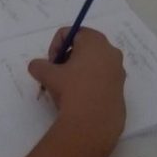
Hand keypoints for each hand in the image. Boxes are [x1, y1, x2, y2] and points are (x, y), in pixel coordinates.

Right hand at [28, 27, 125, 143]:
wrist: (93, 124)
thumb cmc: (71, 90)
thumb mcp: (47, 75)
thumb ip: (39, 65)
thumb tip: (37, 66)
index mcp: (95, 41)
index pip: (70, 32)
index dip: (55, 46)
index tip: (51, 63)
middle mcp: (111, 52)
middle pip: (83, 47)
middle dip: (67, 58)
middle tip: (57, 74)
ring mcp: (118, 71)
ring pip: (93, 63)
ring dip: (78, 71)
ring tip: (66, 88)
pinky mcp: (120, 89)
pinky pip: (102, 78)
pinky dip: (89, 83)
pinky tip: (79, 98)